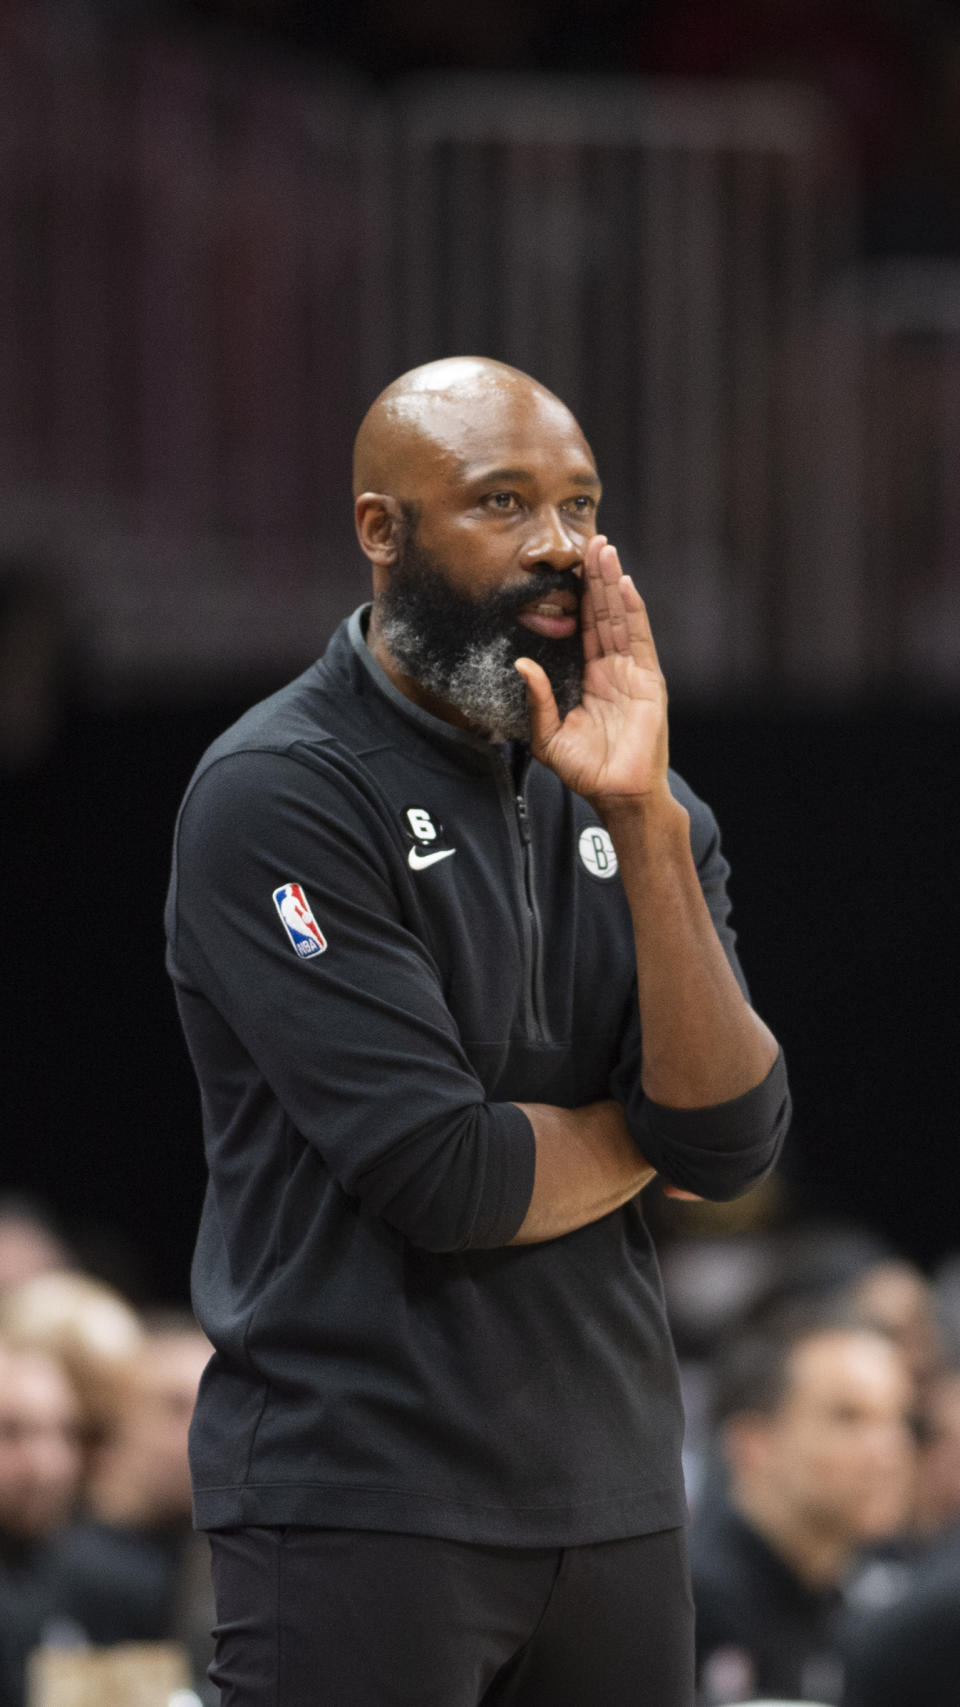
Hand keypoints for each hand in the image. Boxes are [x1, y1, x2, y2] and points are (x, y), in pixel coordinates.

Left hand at [515, 536, 668, 803]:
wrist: (618, 794)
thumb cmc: (586, 771)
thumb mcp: (549, 736)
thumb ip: (538, 701)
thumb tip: (522, 665)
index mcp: (589, 678)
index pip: (582, 628)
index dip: (577, 598)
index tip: (568, 566)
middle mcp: (612, 669)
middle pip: (603, 614)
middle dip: (596, 578)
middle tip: (589, 540)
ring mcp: (632, 672)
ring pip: (620, 618)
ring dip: (612, 583)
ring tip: (605, 550)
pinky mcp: (648, 680)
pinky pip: (639, 638)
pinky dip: (633, 610)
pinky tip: (625, 584)